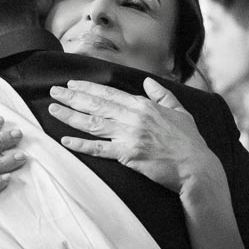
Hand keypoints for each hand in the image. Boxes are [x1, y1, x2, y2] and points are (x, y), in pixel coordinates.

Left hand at [49, 77, 220, 195]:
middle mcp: (133, 118)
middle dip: (72, 97)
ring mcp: (128, 136)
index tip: (72, 84)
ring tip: (53, 110)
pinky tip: (65, 140)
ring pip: (93, 123)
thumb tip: (148, 81)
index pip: (109, 93)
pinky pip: (98, 149)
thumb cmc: (189, 141)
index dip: (88, 88)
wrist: (196, 167)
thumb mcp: (179, 111)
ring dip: (70, 116)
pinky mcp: (127, 155)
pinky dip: (80, 145)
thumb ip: (162, 94)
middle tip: (54, 92)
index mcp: (143, 106)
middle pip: (96, 105)